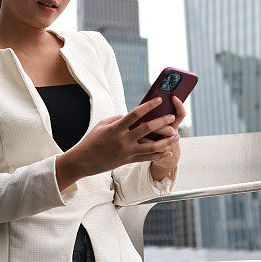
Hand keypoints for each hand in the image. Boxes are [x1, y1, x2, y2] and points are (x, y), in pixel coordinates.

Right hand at [55, 97, 178, 185]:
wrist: (84, 161)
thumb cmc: (92, 140)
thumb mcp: (102, 125)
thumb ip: (118, 119)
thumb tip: (130, 115)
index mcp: (116, 128)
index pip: (135, 114)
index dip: (148, 106)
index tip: (159, 100)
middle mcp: (123, 140)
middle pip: (147, 129)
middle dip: (161, 122)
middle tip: (172, 117)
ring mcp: (127, 151)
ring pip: (151, 146)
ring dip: (166, 141)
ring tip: (177, 136)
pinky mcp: (128, 160)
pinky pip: (147, 158)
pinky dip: (159, 155)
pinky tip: (169, 152)